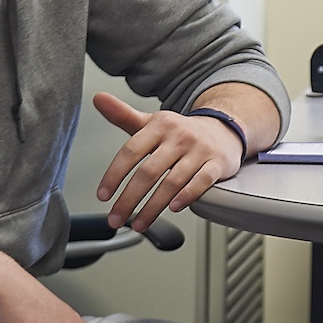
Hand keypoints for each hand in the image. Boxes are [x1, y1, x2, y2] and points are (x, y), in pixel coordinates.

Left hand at [93, 92, 245, 230]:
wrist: (224, 130)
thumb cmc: (180, 133)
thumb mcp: (152, 123)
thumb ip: (123, 115)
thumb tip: (98, 99)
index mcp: (159, 125)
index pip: (131, 151)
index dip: (114, 175)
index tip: (103, 195)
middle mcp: (179, 136)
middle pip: (149, 172)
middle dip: (129, 199)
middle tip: (116, 218)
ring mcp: (199, 150)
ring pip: (172, 182)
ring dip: (153, 207)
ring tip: (139, 223)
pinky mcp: (217, 163)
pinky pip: (201, 181)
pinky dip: (187, 196)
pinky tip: (173, 208)